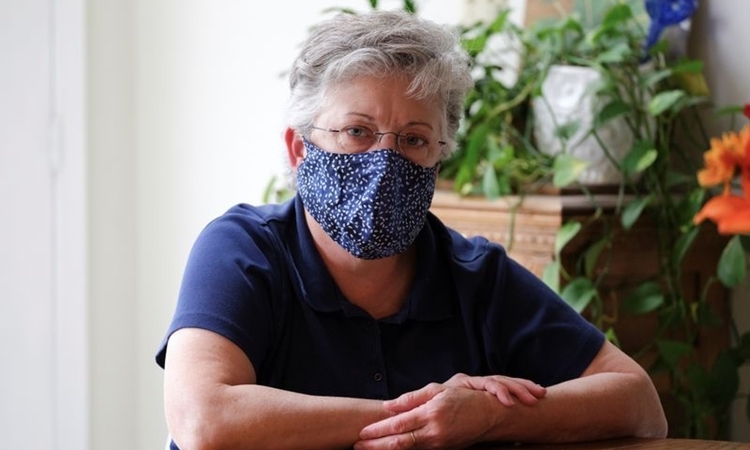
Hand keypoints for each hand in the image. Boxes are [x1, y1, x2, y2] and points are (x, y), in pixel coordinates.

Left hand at [354, 375, 544, 449]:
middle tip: (357, 446)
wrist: (489, 416)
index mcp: (431, 414)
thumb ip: (411, 398)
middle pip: (399, 443)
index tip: (362, 433)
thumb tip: (388, 406)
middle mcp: (434, 432)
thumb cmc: (463, 399)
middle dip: (375, 446)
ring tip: (368, 449)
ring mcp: (438, 444)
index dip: (378, 430)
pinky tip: (389, 449)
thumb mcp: (437, 390)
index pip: (398, 425)